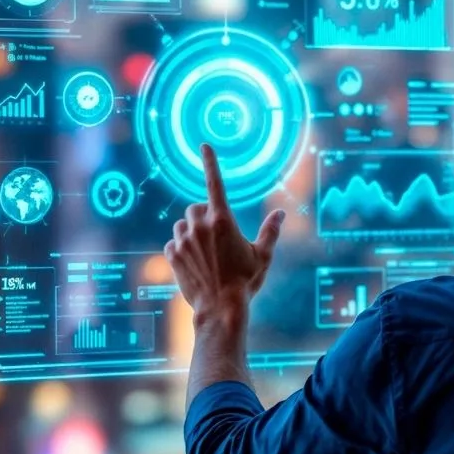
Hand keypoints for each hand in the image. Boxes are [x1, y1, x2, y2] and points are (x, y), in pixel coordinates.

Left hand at [164, 144, 285, 326]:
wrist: (221, 308)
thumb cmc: (245, 282)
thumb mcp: (263, 256)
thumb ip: (270, 232)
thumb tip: (280, 214)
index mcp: (223, 220)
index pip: (215, 183)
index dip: (210, 162)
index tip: (204, 145)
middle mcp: (200, 226)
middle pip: (195, 208)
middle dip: (203, 217)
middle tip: (215, 237)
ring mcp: (183, 240)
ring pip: (182, 225)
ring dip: (191, 232)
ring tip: (205, 254)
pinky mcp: (172, 255)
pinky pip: (172, 243)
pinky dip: (180, 249)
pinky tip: (193, 264)